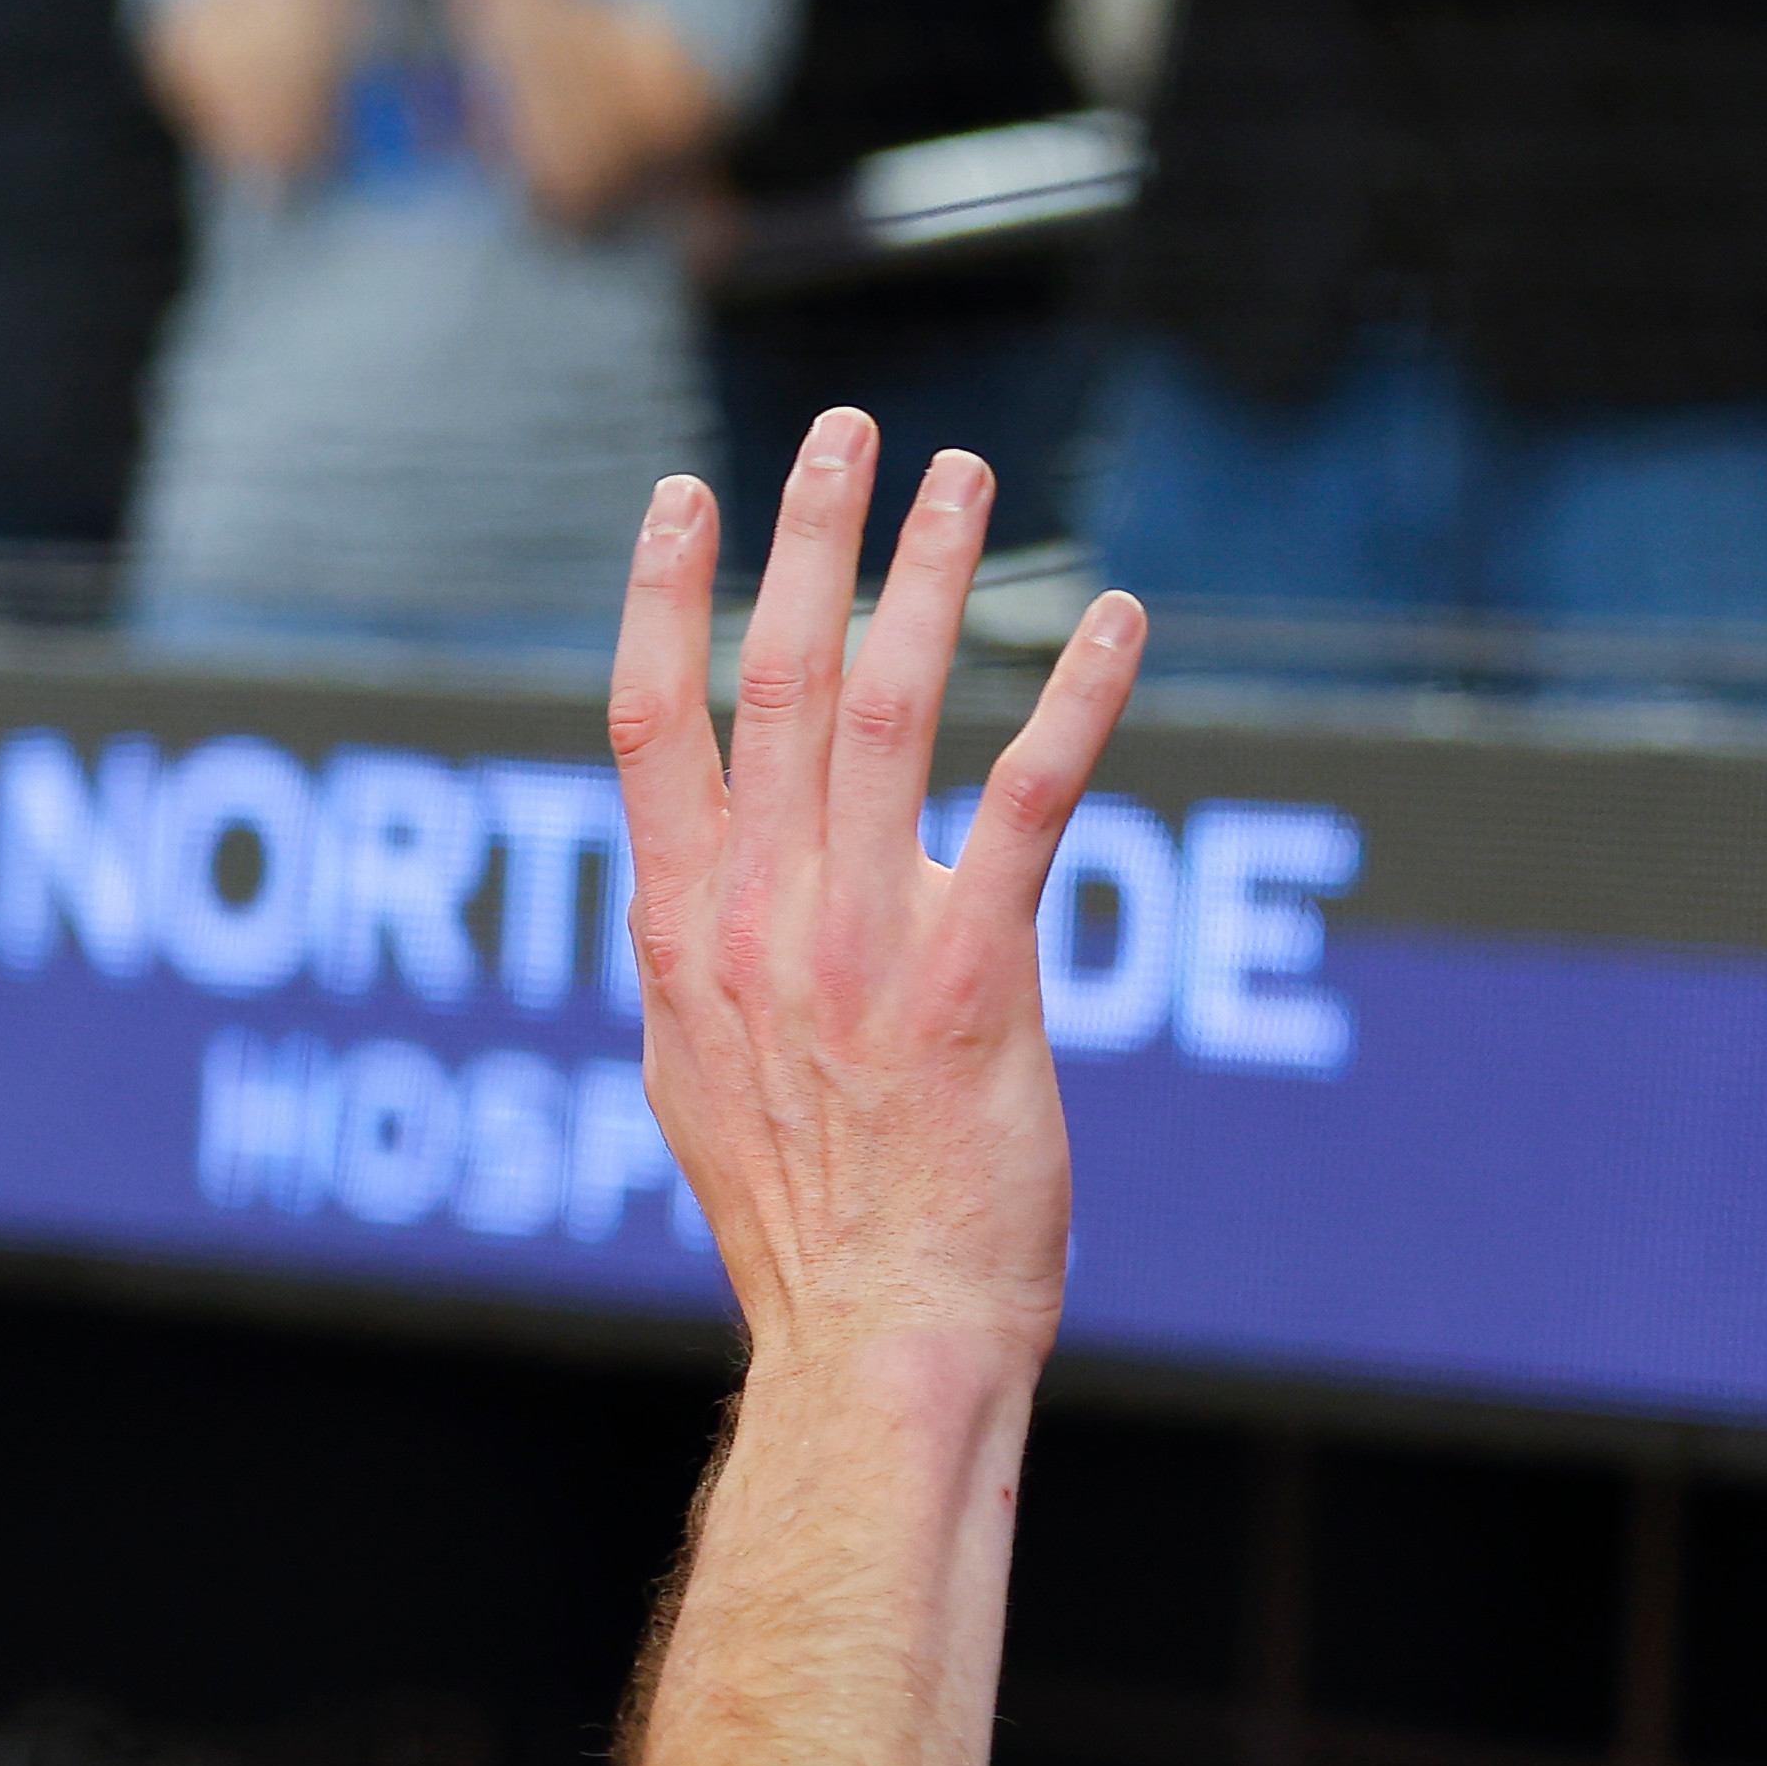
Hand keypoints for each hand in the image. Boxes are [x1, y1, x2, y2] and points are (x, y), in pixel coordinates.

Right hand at [606, 412, 1140, 1381]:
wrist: (876, 1333)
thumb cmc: (804, 1226)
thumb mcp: (699, 1079)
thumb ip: (701, 963)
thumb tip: (692, 897)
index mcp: (681, 935)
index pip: (649, 724)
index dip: (664, 596)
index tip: (685, 495)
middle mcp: (758, 918)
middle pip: (775, 680)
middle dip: (813, 540)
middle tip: (848, 432)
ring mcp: (860, 942)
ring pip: (887, 711)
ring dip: (932, 577)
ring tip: (964, 478)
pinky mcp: (972, 977)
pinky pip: (1026, 802)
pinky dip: (1073, 698)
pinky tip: (1117, 623)